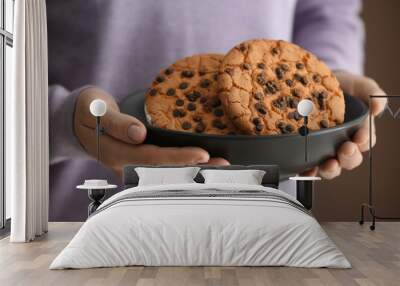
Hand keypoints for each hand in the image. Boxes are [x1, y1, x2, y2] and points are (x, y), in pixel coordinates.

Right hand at [74, 87, 228, 176]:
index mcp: (116, 152)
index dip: (178, 158)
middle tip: (223, 165)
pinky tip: (201, 161)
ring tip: (219, 165)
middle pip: (164, 170)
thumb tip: (139, 134)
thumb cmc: (87, 111)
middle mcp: (126, 164)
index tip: (203, 155)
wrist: (77, 121)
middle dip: (194, 168)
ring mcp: (132, 165)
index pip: (152, 158)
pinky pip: (162, 165)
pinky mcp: (137, 161)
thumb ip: (116, 123)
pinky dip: (182, 164)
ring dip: (192, 169)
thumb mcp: (95, 110)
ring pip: (165, 171)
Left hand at [302, 71, 386, 178]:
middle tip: (345, 149)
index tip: (359, 138)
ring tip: (329, 164)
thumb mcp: (357, 85)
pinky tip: (307, 170)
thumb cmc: (340, 87)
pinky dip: (309, 172)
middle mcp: (342, 144)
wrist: (312, 84)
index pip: (365, 141)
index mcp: (358, 131)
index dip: (364, 141)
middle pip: (351, 159)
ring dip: (332, 169)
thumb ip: (371, 92)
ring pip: (332, 167)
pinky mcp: (307, 153)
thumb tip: (378, 107)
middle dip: (350, 157)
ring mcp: (324, 150)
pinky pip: (309, 168)